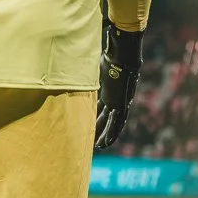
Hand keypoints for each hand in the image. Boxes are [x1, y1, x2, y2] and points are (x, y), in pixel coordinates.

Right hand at [95, 22, 142, 151]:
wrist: (123, 52)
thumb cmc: (111, 52)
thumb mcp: (96, 62)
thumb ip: (87, 63)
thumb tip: (74, 51)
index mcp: (111, 89)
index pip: (102, 106)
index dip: (97, 115)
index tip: (91, 122)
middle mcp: (117, 96)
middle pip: (107, 116)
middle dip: (101, 129)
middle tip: (94, 140)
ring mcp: (120, 100)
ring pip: (112, 122)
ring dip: (105, 135)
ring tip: (99, 146)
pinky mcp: (122, 103)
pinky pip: (116, 122)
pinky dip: (111, 133)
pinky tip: (106, 143)